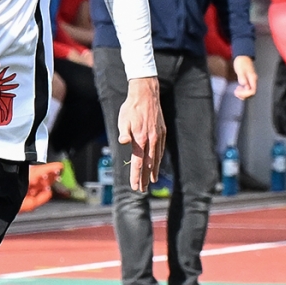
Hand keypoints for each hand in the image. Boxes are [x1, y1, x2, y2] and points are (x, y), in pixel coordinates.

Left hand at [114, 75, 165, 190]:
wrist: (146, 94)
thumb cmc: (131, 108)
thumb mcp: (123, 119)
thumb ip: (124, 132)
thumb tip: (123, 142)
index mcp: (140, 139)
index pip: (138, 163)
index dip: (136, 176)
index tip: (135, 187)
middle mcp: (151, 140)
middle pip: (148, 164)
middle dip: (145, 178)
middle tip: (142, 190)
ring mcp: (158, 137)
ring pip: (156, 159)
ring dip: (153, 171)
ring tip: (152, 181)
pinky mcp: (162, 132)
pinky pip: (161, 150)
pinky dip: (159, 159)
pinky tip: (157, 164)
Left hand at [232, 54, 258, 99]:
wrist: (242, 56)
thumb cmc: (241, 62)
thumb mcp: (240, 70)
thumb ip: (242, 77)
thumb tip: (244, 85)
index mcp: (252, 78)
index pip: (252, 91)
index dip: (245, 94)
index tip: (238, 92)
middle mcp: (253, 81)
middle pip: (251, 93)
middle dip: (243, 95)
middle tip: (236, 92)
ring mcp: (251, 81)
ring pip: (249, 92)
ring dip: (243, 94)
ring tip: (236, 91)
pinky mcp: (248, 81)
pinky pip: (247, 89)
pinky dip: (242, 91)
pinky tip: (238, 89)